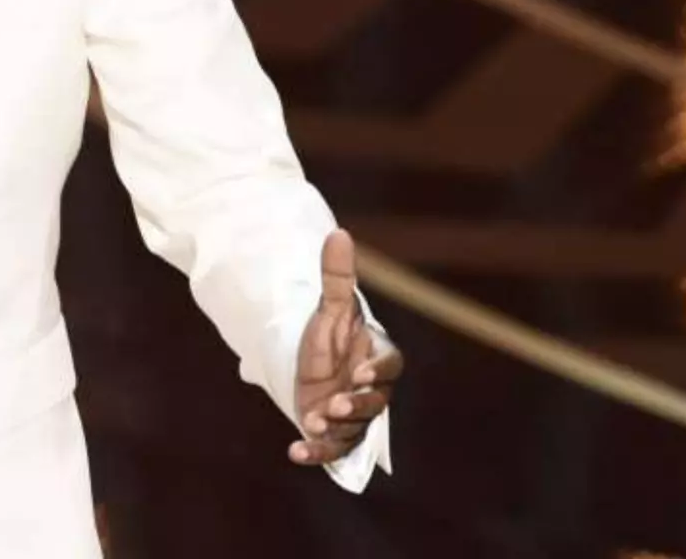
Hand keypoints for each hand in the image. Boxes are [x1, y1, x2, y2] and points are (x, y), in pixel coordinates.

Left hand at [289, 229, 402, 466]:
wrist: (307, 366)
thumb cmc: (326, 337)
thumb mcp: (327, 309)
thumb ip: (335, 277)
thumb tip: (338, 233)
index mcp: (376, 357)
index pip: (390, 365)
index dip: (378, 370)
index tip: (359, 371)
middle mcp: (371, 390)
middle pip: (376, 403)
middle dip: (355, 404)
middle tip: (331, 402)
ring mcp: (355, 416)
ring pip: (356, 428)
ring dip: (336, 429)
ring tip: (312, 420)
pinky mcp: (335, 435)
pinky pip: (333, 451)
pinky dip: (316, 453)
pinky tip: (295, 450)